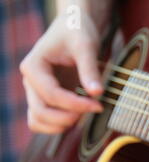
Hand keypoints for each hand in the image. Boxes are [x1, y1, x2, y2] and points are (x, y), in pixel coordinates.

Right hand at [20, 12, 103, 133]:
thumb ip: (89, 70)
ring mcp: (35, 92)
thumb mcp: (86, 46)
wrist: (74, 29)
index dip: (75, 104)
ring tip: (86, 113)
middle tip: (94, 109)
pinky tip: (79, 116)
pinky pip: (42, 121)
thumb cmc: (77, 33)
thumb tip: (97, 93)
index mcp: (33, 66)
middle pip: (40, 112)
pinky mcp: (45, 99)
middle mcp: (30, 81)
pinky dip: (58, 126)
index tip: (98, 104)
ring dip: (62, 124)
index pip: (51, 94)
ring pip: (38, 121)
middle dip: (68, 117)